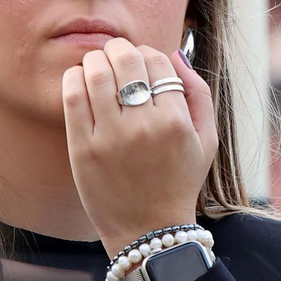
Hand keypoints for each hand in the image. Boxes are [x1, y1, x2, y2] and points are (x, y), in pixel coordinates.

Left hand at [61, 37, 217, 257]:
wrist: (149, 231)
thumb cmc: (179, 182)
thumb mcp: (206, 141)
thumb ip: (199, 94)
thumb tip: (175, 53)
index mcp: (176, 121)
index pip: (157, 61)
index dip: (147, 53)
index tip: (141, 61)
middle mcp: (145, 126)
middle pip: (126, 60)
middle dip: (119, 49)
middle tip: (115, 55)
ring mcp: (111, 137)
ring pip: (97, 72)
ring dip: (95, 59)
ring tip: (96, 65)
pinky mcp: (83, 149)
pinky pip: (73, 97)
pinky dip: (73, 78)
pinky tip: (78, 79)